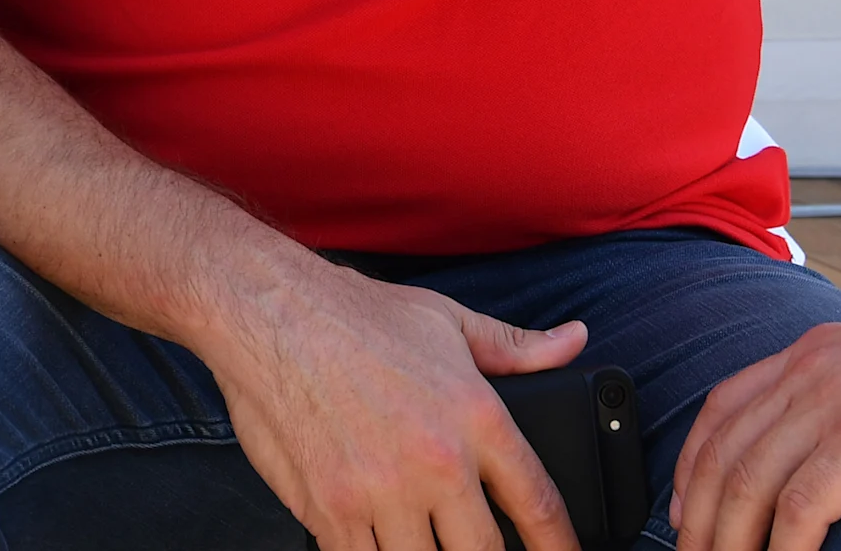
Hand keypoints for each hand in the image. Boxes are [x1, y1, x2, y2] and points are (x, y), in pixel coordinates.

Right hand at [198, 257, 589, 550]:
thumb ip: (514, 347)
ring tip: (420, 537)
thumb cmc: (356, 314)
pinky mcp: (331, 509)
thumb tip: (572, 342)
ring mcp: (381, 491)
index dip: (560, 546)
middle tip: (472, 543)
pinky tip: (375, 543)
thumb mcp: (447, 320)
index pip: (538, 503)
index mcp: (478, 418)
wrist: (268, 313)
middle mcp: (437, 462)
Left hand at [670, 313, 840, 550]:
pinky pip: (804, 503)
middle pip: (722, 454)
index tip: (686, 516)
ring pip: (749, 483)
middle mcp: (809, 372)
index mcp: (810, 354)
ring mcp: (836, 402)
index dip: (691, 469)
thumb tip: (821, 452)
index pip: (722, 412)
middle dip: (700, 520)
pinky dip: (785, 545)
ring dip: (731, 541)